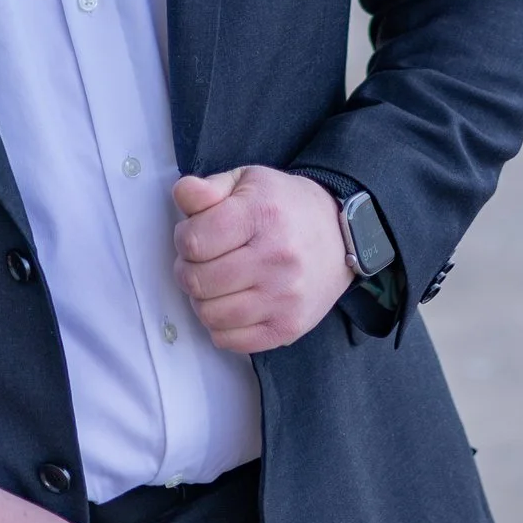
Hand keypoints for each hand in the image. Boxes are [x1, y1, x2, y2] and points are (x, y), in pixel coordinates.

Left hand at [172, 166, 353, 353]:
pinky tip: (233, 303)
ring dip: (202, 300)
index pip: (194, 241)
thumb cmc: (284, 208)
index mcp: (262, 214)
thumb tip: (183, 194)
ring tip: (216, 284)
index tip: (195, 237)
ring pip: (209, 314)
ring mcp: (284, 296)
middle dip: (188, 271)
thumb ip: (208, 189)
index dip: (184, 240)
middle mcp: (276, 257)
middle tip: (201, 262)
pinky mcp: (288, 326)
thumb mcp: (247, 182)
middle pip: (197, 281)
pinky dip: (221, 326)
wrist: (339, 236)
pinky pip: (230, 340)